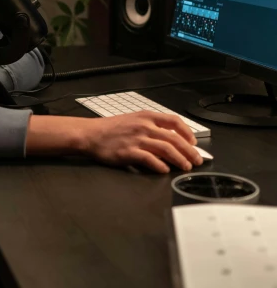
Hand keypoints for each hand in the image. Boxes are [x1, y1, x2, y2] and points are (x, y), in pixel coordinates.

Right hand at [26, 111, 202, 173]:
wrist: (91, 134)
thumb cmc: (111, 128)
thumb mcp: (133, 119)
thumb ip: (152, 126)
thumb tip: (171, 138)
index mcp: (146, 116)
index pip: (174, 121)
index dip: (187, 132)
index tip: (193, 143)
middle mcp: (144, 126)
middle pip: (174, 138)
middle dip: (189, 151)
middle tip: (197, 160)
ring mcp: (137, 139)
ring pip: (166, 149)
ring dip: (179, 159)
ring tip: (185, 167)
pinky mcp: (129, 152)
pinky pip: (150, 159)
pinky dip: (160, 166)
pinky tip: (165, 170)